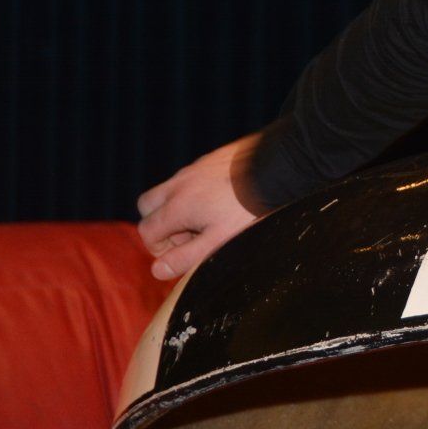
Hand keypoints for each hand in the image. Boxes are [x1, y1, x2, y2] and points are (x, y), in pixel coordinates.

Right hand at [136, 131, 271, 279]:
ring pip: (170, 188)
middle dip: (160, 223)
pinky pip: (193, 176)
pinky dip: (198, 191)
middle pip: (148, 204)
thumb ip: (186, 257)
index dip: (160, 248)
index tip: (183, 253)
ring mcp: (196, 167)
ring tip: (210, 219)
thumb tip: (158, 270)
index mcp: (177, 205)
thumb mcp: (218, 241)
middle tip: (191, 235)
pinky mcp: (214, 158)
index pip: (147, 230)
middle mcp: (180, 183)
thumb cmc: (249, 209)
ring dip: (179, 207)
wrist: (280, 168)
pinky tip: (225, 201)